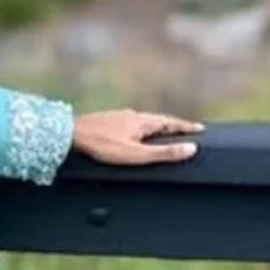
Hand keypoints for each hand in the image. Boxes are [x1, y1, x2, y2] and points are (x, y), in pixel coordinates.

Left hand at [73, 109, 203, 166]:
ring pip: (143, 122)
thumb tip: (191, 149)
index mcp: (143, 121)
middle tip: (184, 132)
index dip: (186, 128)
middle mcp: (133, 115)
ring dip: (154, 127)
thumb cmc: (101, 145)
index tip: (200, 130)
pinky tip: (132, 135)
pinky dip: (138, 130)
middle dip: (172, 127)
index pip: (172, 123)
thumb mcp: (136, 154)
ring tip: (161, 134)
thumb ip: (163, 153)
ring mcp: (119, 117)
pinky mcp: (107, 121)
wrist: (69, 134)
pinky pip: (129, 124)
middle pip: (159, 121)